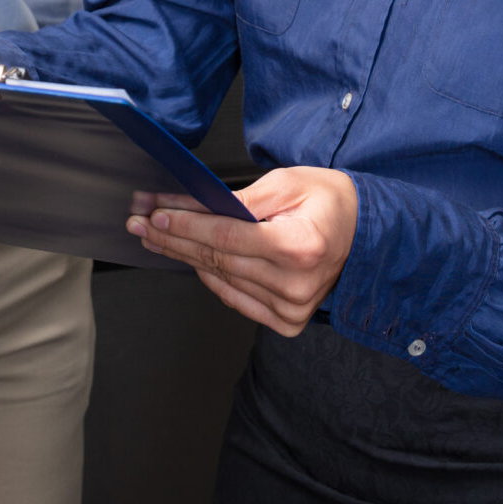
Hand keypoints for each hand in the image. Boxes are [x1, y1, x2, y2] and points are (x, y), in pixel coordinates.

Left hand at [126, 167, 358, 336]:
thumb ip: (243, 198)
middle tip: (139, 222)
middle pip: (217, 260)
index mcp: (300, 247)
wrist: (363, 234)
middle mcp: (296, 285)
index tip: (155, 214)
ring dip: (183, 257)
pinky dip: (209, 277)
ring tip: (153, 237)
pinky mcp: (286, 320)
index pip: (227, 238)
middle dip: (172, 238)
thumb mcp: (289, 183)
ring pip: (220, 279)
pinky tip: (186, 259)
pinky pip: (234, 297)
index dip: (186, 225)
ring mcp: (291, 309)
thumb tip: (197, 203)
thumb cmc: (329, 201)